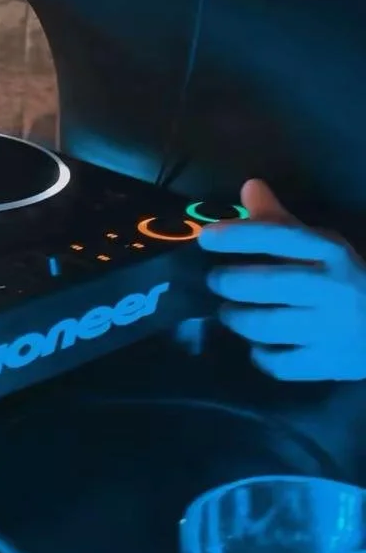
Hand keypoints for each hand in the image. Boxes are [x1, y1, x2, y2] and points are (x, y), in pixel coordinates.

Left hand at [198, 179, 365, 381]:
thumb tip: (249, 187)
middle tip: (215, 280)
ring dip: (236, 317)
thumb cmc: (347, 281)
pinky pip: (278, 363)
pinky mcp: (327, 364)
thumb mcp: (322, 245)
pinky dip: (260, 354)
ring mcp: (329, 330)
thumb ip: (282, 221)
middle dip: (229, 281)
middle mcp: (330, 289)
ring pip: (265, 326)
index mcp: (329, 253)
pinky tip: (257, 344)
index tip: (206, 238)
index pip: (277, 237)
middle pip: (265, 284)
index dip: (237, 236)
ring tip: (229, 311)